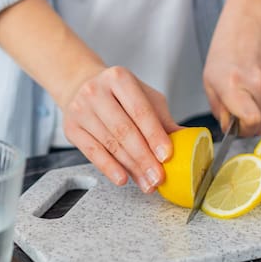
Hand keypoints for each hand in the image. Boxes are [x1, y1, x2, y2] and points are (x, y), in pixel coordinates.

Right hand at [60, 66, 181, 192]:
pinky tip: (123, 178)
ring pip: (110, 144)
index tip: (166, 155)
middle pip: (124, 130)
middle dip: (144, 157)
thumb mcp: (143, 97)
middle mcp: (97, 91)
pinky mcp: (71, 127)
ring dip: (131, 167)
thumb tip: (189, 140)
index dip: (154, 135)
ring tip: (147, 183)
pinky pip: (92, 152)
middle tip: (158, 177)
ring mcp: (81, 109)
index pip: (140, 110)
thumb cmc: (118, 93)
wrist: (81, 86)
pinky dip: (109, 168)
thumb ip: (162, 119)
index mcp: (120, 79)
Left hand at [203, 1, 260, 135]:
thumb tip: (229, 127)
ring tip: (247, 94)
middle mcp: (257, 84)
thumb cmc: (226, 48)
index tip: (237, 126)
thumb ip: (219, 108)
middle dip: (253, 127)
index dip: (246, 130)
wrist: (251, 22)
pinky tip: (257, 85)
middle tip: (241, 117)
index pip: (252, 121)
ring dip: (260, 112)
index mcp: (234, 85)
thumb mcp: (209, 80)